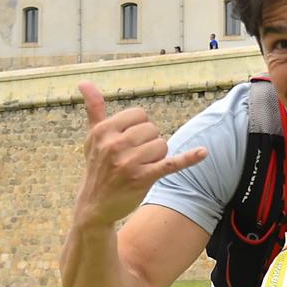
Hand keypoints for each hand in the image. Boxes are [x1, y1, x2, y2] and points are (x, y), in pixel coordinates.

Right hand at [72, 82, 206, 229]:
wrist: (94, 205)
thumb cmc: (97, 166)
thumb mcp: (93, 137)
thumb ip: (94, 108)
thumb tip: (84, 81)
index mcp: (103, 131)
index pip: (139, 114)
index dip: (140, 127)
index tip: (130, 141)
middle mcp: (114, 145)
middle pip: (152, 129)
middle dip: (149, 142)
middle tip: (134, 158)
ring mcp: (128, 162)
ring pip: (162, 145)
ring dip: (157, 157)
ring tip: (141, 167)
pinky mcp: (143, 178)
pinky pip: (170, 163)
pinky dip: (188, 158)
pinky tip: (202, 153)